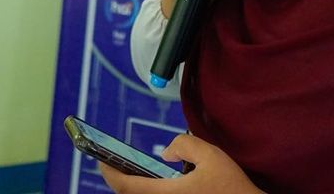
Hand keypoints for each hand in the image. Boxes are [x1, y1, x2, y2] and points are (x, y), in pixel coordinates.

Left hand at [99, 134, 262, 193]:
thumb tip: (165, 152)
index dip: (110, 173)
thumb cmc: (231, 187)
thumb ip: (184, 145)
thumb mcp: (211, 156)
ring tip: (131, 174)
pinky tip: (152, 185)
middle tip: (115, 165)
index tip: (102, 161)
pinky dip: (147, 193)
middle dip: (120, 181)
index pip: (125, 187)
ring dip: (134, 189)